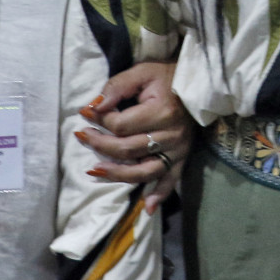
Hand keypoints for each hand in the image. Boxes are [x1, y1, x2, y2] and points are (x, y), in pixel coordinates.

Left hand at [77, 61, 193, 211]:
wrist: (197, 83)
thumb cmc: (166, 77)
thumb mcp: (141, 72)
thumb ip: (117, 86)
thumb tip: (95, 106)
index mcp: (162, 111)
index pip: (121, 125)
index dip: (100, 120)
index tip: (85, 113)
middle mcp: (171, 134)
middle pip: (128, 150)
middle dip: (100, 145)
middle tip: (82, 137)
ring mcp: (178, 149)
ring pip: (144, 171)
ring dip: (118, 174)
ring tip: (95, 171)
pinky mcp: (182, 158)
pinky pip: (171, 181)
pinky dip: (159, 195)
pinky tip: (147, 207)